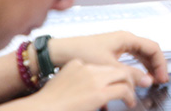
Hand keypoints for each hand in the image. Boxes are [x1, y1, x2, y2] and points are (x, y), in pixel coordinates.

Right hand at [31, 59, 148, 110]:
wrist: (38, 110)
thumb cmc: (46, 105)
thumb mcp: (62, 86)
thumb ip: (76, 84)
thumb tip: (87, 92)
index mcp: (76, 65)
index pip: (100, 66)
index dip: (110, 76)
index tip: (113, 84)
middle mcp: (86, 67)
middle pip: (115, 68)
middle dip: (125, 78)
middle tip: (129, 89)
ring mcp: (94, 78)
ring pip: (122, 76)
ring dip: (129, 87)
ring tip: (131, 97)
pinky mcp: (99, 92)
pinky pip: (122, 90)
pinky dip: (129, 96)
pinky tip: (130, 102)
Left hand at [48, 31, 168, 85]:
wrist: (59, 52)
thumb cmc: (82, 53)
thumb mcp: (108, 67)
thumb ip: (130, 74)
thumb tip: (148, 81)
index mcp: (127, 38)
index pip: (153, 48)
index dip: (161, 64)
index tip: (162, 78)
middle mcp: (124, 39)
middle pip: (147, 51)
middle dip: (155, 67)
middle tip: (159, 81)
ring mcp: (116, 45)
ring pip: (138, 56)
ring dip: (144, 69)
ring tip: (147, 82)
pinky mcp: (109, 52)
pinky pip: (128, 59)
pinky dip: (133, 69)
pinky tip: (131, 80)